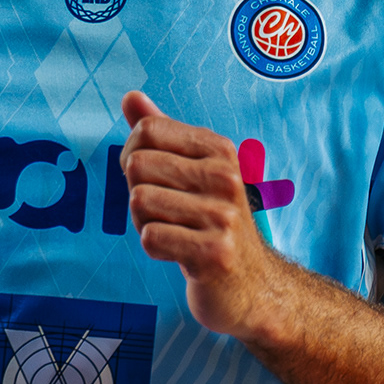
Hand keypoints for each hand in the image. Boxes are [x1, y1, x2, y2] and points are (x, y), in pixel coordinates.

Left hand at [120, 91, 276, 337]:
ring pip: (139, 201)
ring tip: (174, 233)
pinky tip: (178, 253)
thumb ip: (161, 133)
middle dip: (138, 193)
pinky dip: (155, 248)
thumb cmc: (211, 224)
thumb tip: (131, 96)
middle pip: (137, 165)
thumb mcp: (191, 172)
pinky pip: (151, 238)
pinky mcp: (213, 253)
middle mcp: (226, 177)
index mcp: (219, 150)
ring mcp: (222, 216)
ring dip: (145, 223)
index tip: (152, 179)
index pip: (147, 130)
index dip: (133, 156)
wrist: (252, 287)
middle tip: (166, 214)